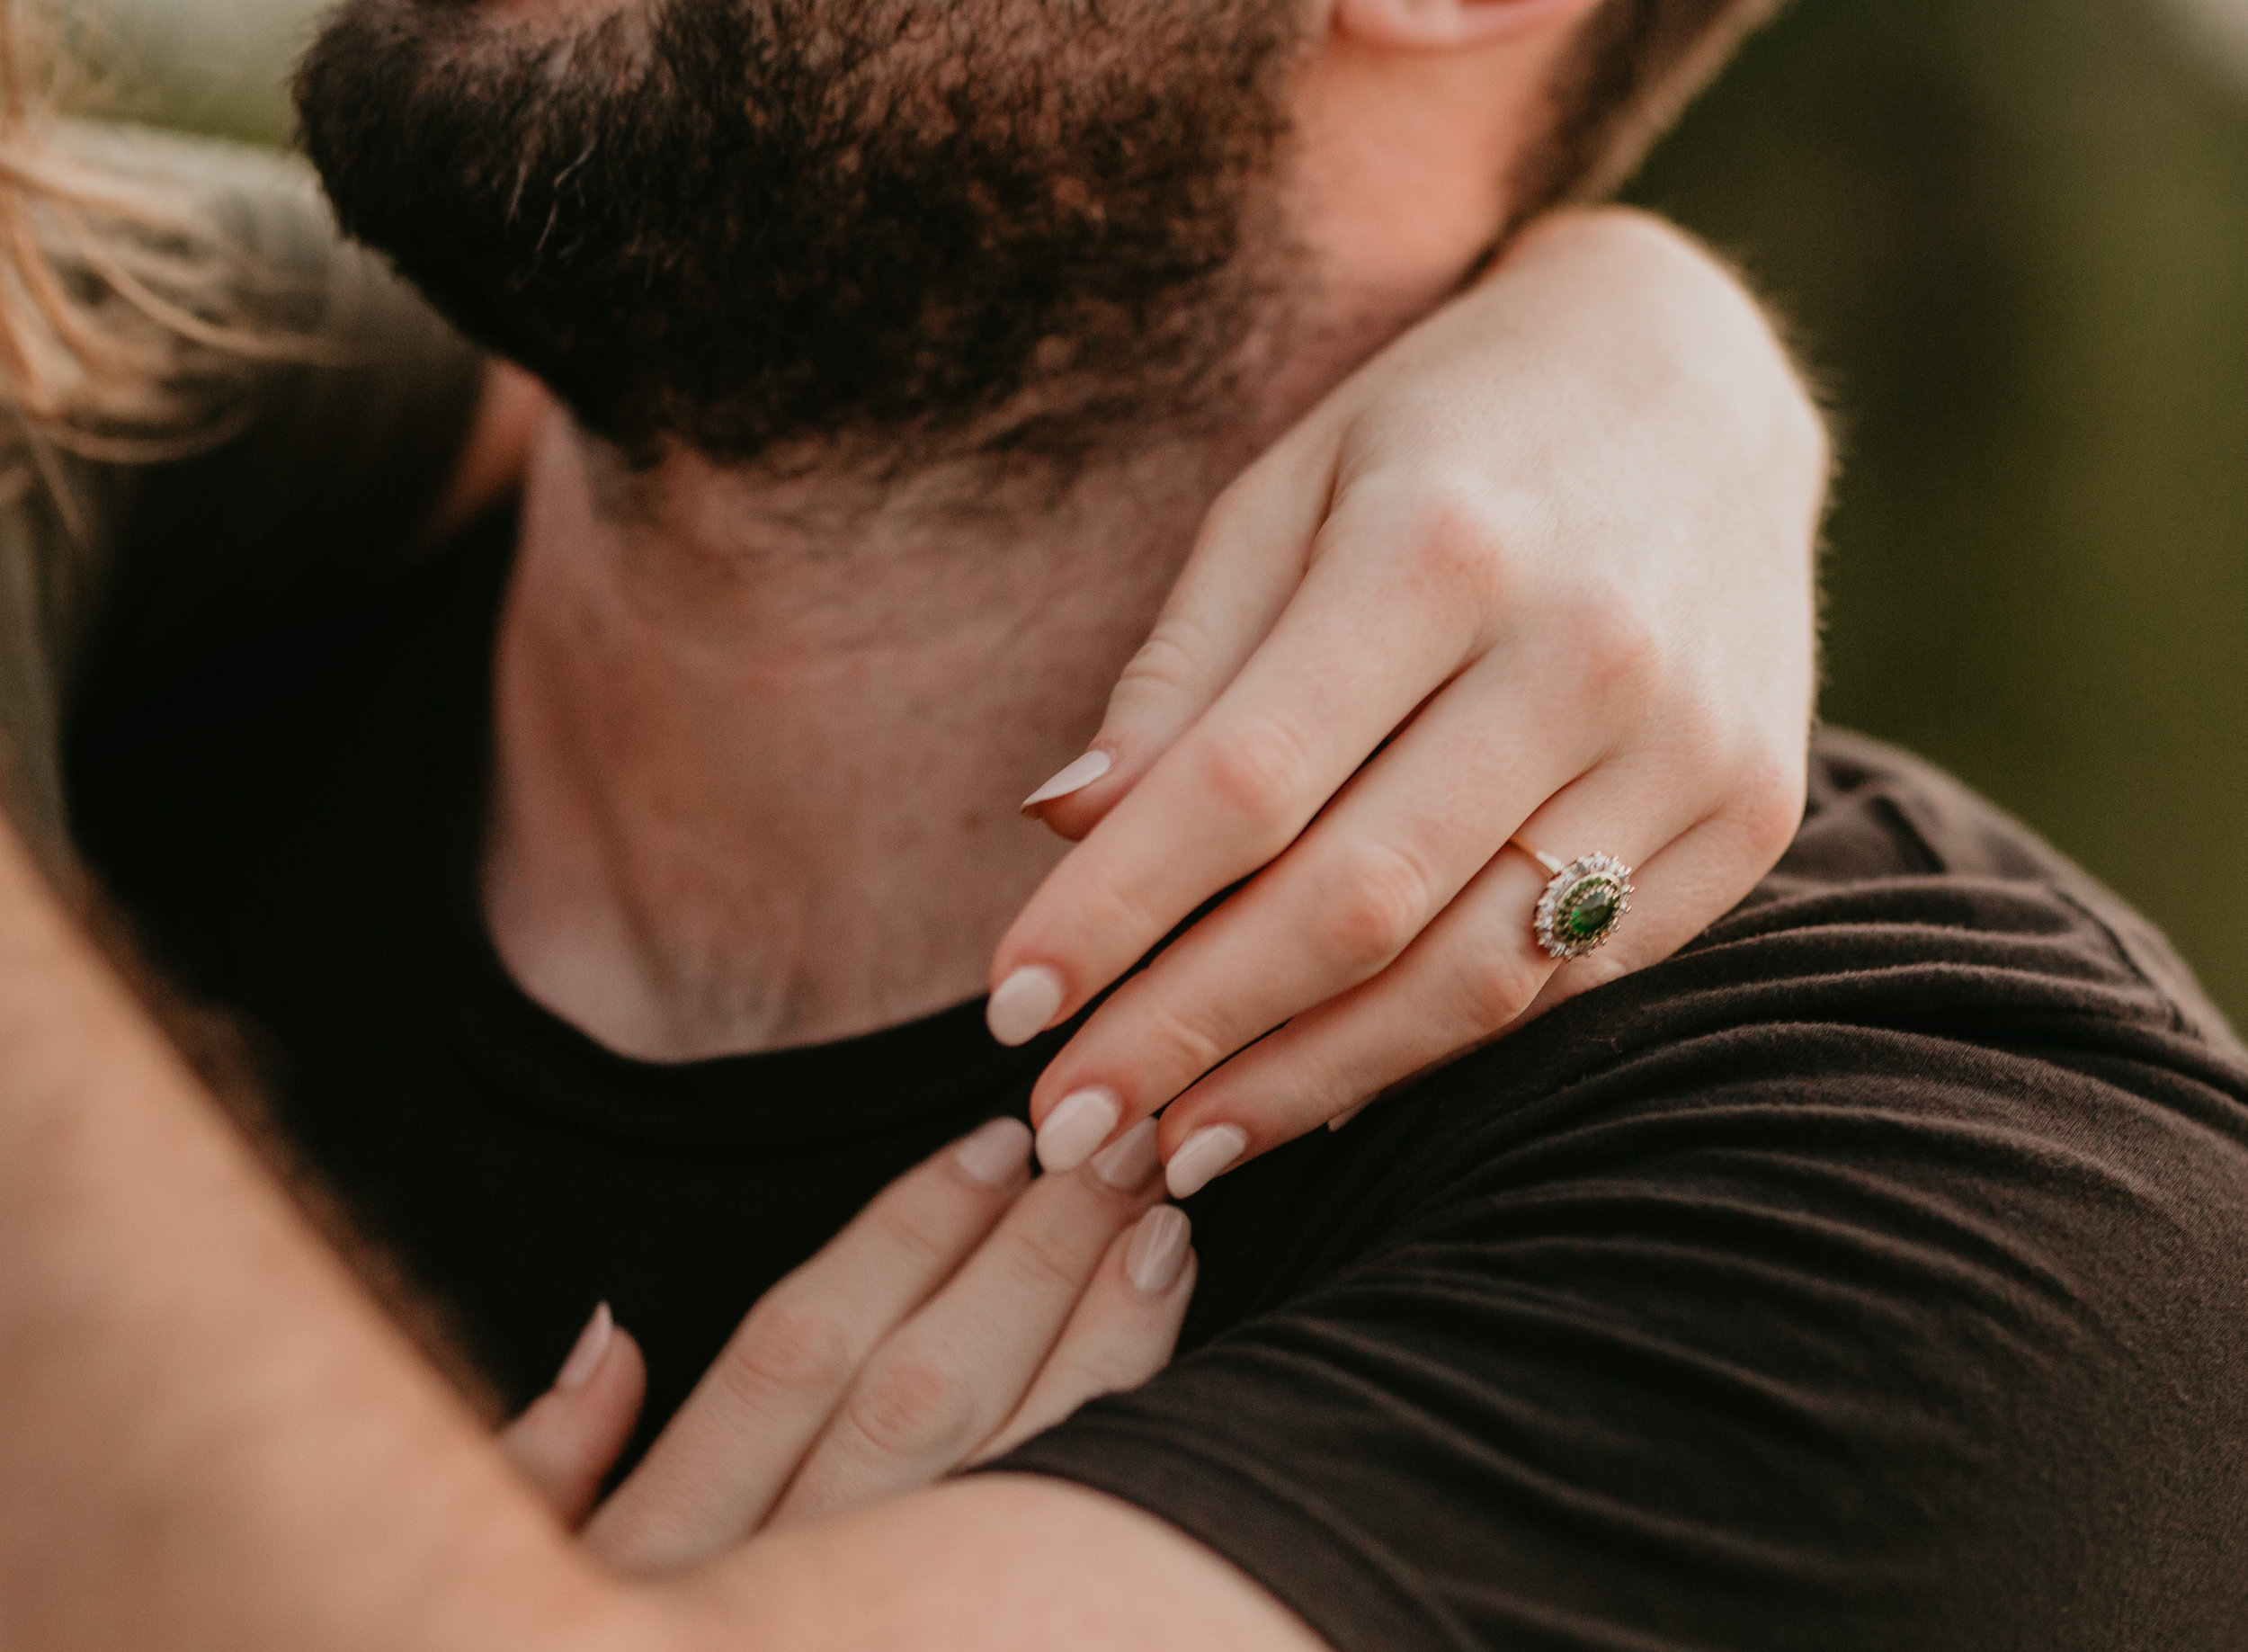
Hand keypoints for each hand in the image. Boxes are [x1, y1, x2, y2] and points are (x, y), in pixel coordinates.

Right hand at [497, 1116, 1192, 1569]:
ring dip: (1095, 1337)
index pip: (805, 1350)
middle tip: (1114, 1149)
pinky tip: (1163, 1375)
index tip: (987, 1146)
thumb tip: (610, 1336)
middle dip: (1028, 1255)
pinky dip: (1114, 1454)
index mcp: (672, 1549)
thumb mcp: (503, 1587)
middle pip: (922, 1387)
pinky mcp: (932, 1647)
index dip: (904, 1236)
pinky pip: (1055, 1571)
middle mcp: (782, 1590)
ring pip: (1007, 1465)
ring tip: (1160, 1228)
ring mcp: (866, 1627)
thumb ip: (544, 1469)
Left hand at [986, 208, 1829, 1195]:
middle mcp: (1585, 653)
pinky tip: (1316, 1089)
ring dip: (1301, 1082)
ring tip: (1173, 1150)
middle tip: (1067, 1127)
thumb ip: (1186, 667)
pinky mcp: (1745, 818)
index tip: (1011, 1003)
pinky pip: (1569, 983)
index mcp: (1442, 548)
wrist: (1695, 387)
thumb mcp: (1287, 491)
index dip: (1115, 910)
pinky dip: (1429, 1051)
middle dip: (1187, 1032)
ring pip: (1469, 977)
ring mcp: (1689, 747)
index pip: (1245, 781)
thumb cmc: (1440, 440)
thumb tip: (1063, 825)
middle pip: (1354, 904)